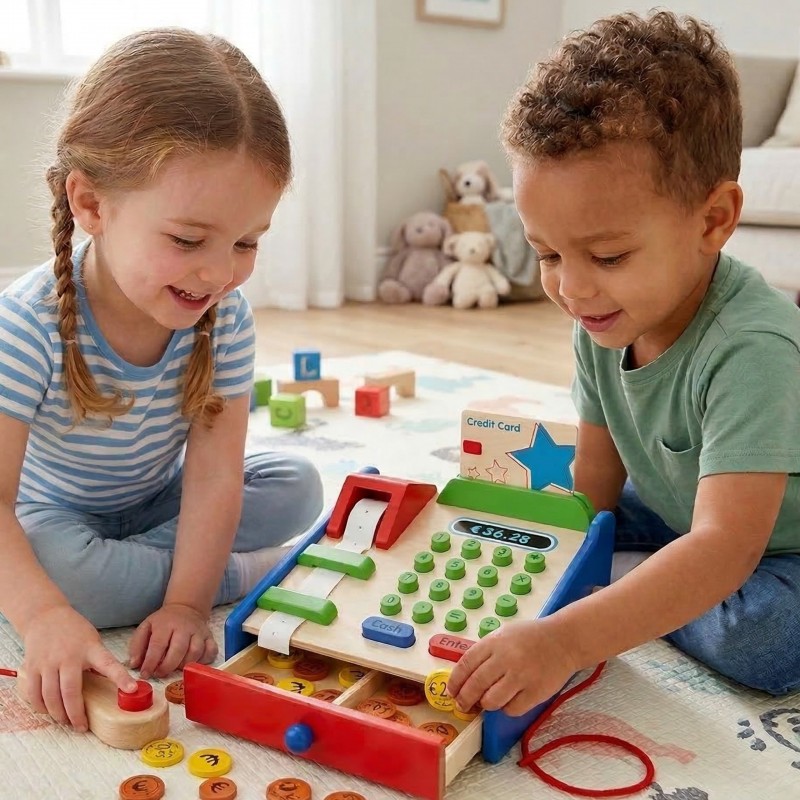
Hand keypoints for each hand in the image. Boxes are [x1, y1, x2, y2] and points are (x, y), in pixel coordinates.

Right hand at [20, 605, 136, 730]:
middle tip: (81, 727)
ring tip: (66, 721)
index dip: (121, 678)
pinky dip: (41, 707)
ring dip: (59, 714)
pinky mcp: (32, 667)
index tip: (132, 689)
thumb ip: (99, 661)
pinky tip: (49, 711)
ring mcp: (48, 662)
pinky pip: (35, 694)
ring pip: (51, 696)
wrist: (45, 616)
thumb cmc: (74, 631)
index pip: (109, 664)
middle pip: (71, 692)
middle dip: (76, 714)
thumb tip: (112, 684)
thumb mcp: (93, 641)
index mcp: (90, 649)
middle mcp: (68, 656)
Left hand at [129, 603, 216, 678]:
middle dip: (168, 667)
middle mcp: (184, 627)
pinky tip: (193, 664)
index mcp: (166, 624)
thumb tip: (134, 664)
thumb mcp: (146, 627)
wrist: (185, 608)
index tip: (145, 674)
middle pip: (179, 650)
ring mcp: (199, 632)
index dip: (151, 662)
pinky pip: (211, 651)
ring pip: (196, 652)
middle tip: (160, 674)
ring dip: (184, 665)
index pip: (158, 645)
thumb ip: (137, 645)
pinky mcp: (210, 637)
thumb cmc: (163, 622)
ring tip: (175, 668)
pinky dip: (203, 661)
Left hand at [447, 617, 577, 715]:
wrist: (564, 640)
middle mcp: (506, 659)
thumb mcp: (503, 635)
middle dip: (465, 699)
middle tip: (463, 706)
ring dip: (486, 705)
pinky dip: (507, 708)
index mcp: (495, 642)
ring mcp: (521, 676)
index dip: (455, 681)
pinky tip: (509, 700)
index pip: (466, 664)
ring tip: (487, 702)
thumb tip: (465, 677)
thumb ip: (485, 652)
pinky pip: (512, 709)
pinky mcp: (535, 692)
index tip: (451, 692)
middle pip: (476, 685)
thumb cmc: (531, 637)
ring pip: (492, 701)